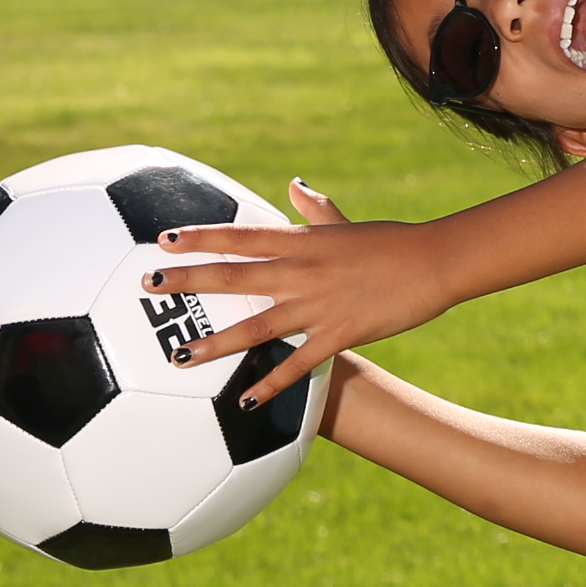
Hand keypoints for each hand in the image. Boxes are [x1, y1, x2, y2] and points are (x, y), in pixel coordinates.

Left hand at [140, 179, 451, 408]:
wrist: (435, 262)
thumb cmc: (392, 241)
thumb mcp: (347, 223)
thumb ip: (316, 209)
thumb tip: (295, 185)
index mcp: (302, 242)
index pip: (241, 236)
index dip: (201, 237)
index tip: (166, 239)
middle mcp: (302, 272)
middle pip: (234, 277)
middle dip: (189, 282)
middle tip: (150, 286)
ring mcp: (318, 305)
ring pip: (256, 326)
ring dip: (215, 342)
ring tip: (179, 356)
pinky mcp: (339, 334)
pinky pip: (297, 364)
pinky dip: (269, 383)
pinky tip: (244, 401)